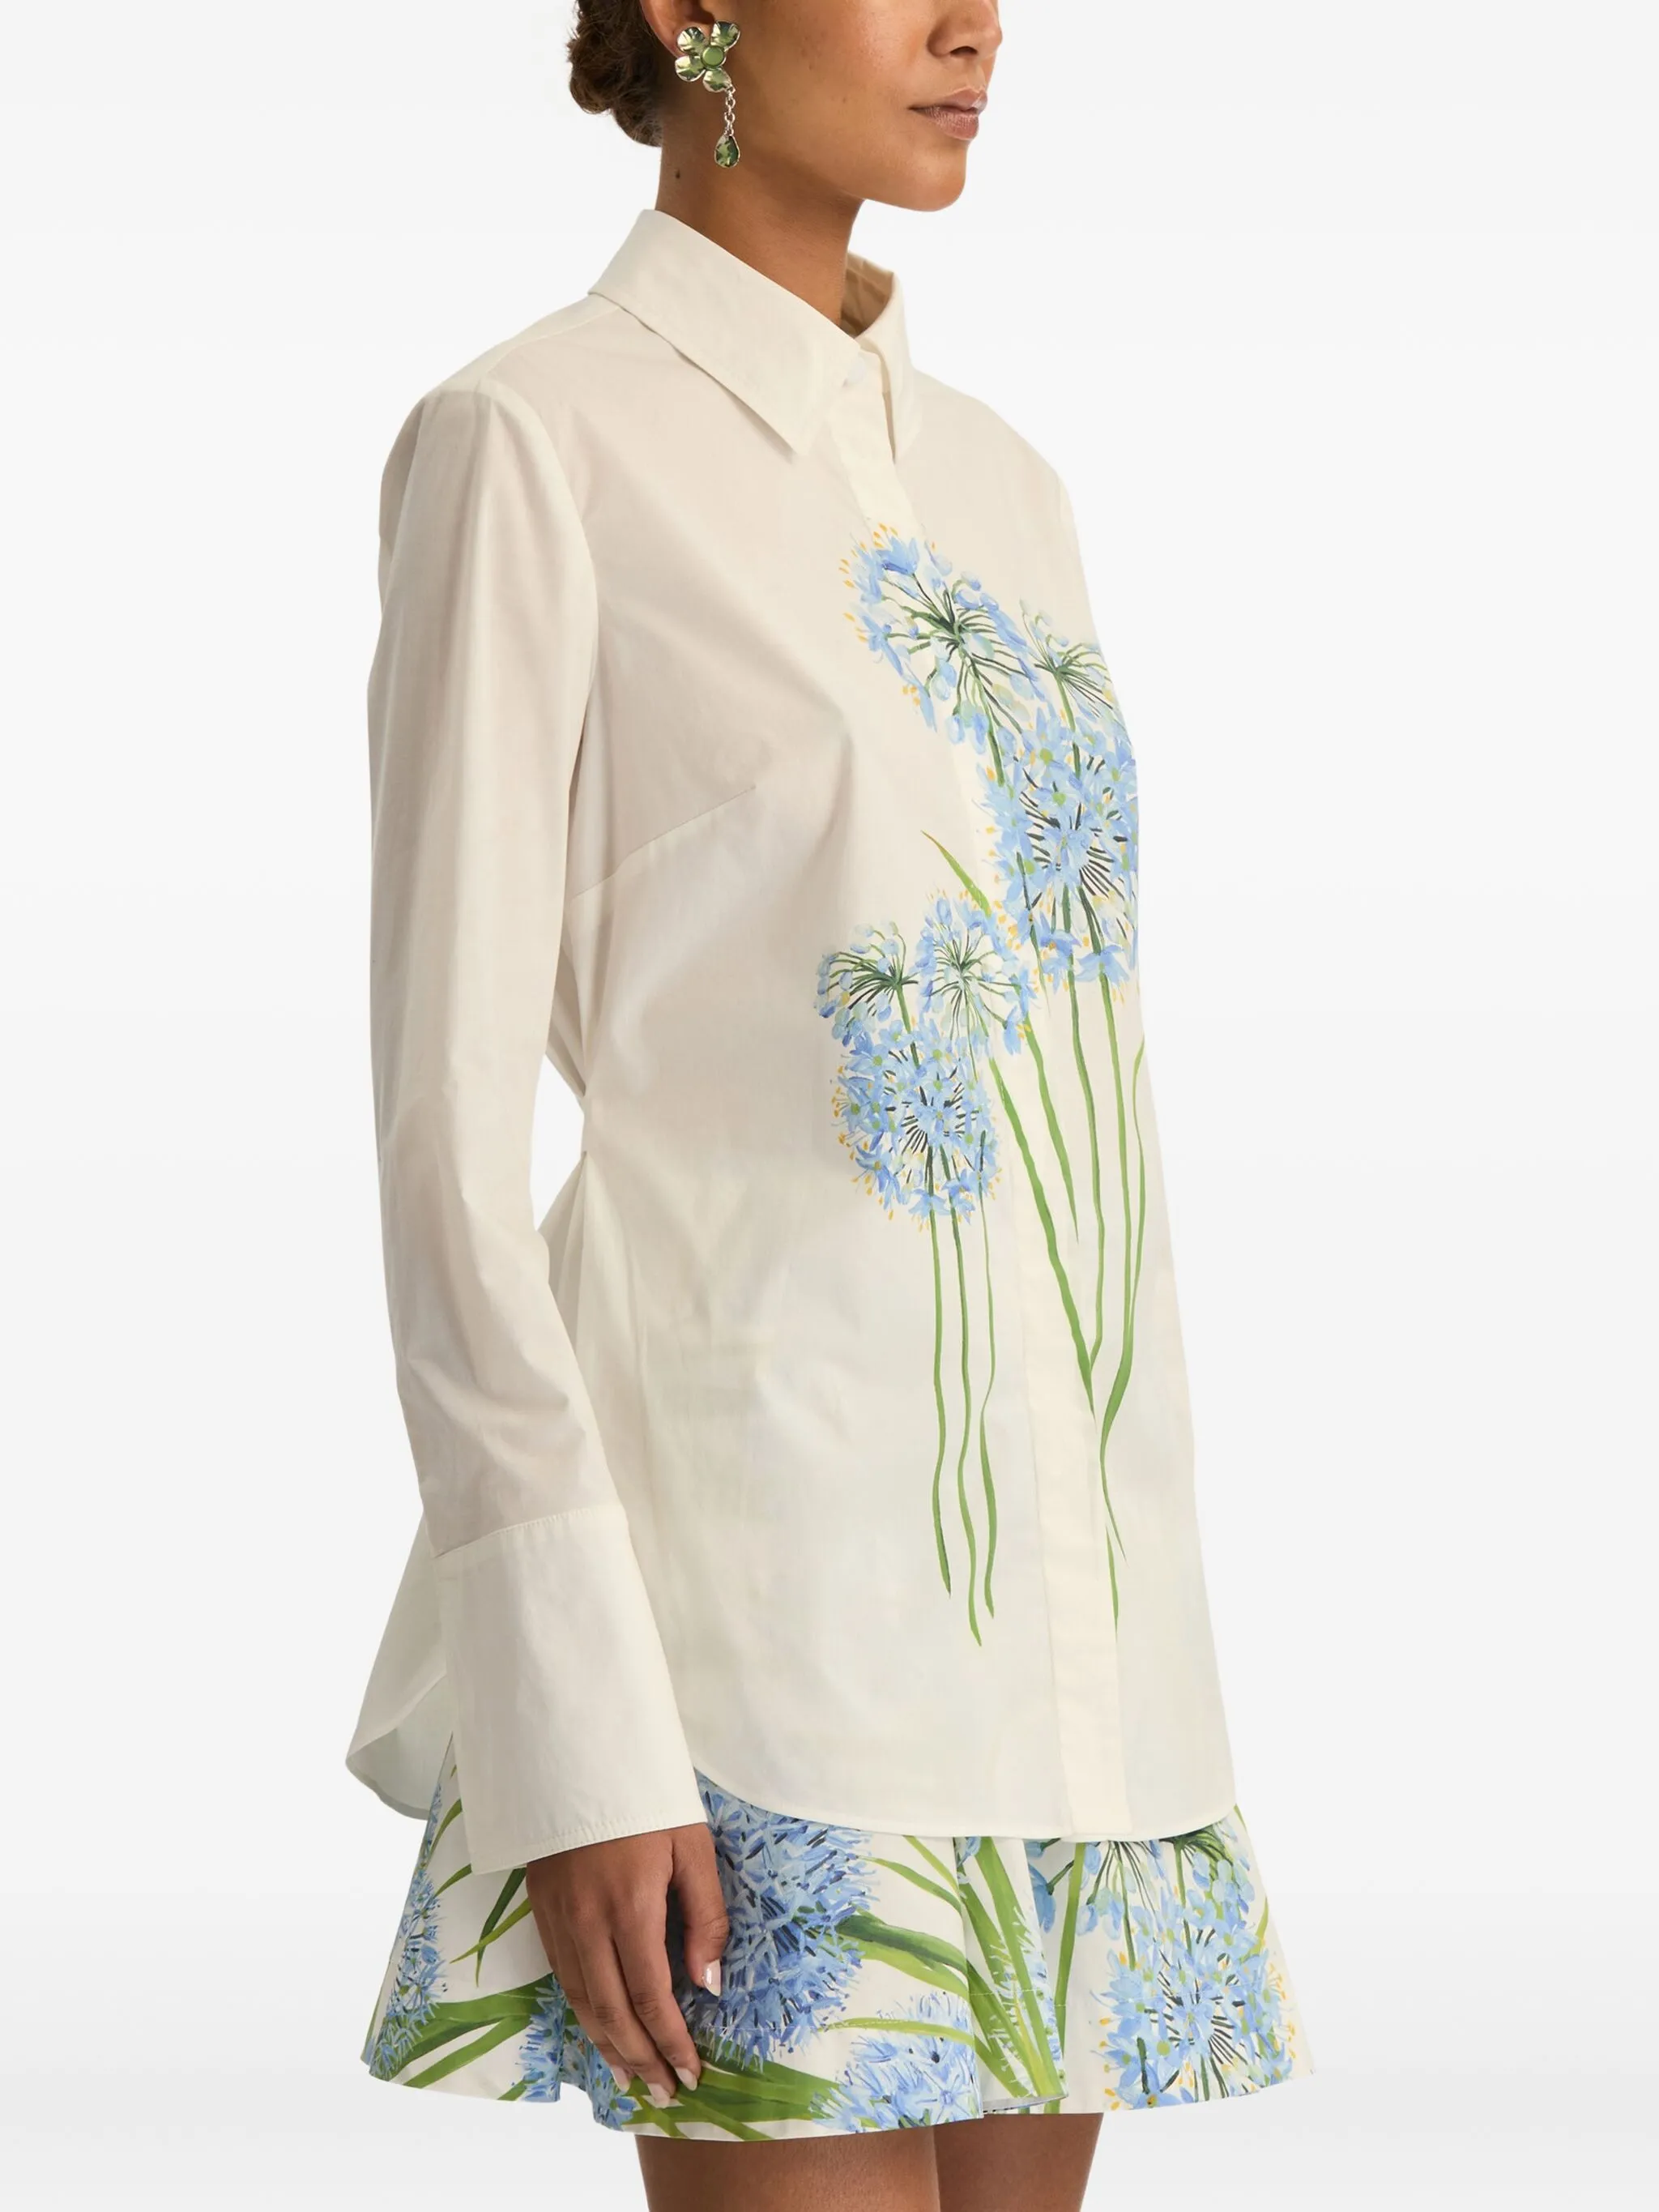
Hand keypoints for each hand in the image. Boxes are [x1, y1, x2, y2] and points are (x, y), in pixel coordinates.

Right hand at [524, 1818, 728, 2108]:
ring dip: (609, 2047)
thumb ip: (704, 1916)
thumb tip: (708, 1983)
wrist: (579, 1754)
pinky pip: (563, 1978)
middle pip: (614, 2013)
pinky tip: (599, 2030)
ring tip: (634, 2078)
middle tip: (667, 2091)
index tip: (692, 2072)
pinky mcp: (541, 1910)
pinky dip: (583, 2014)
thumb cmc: (646, 1797)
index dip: (672, 2042)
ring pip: (583, 2002)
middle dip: (642, 2059)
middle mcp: (588, 1923)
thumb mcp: (692, 1846)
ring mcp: (559, 1919)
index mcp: (630, 1908)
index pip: (652, 1998)